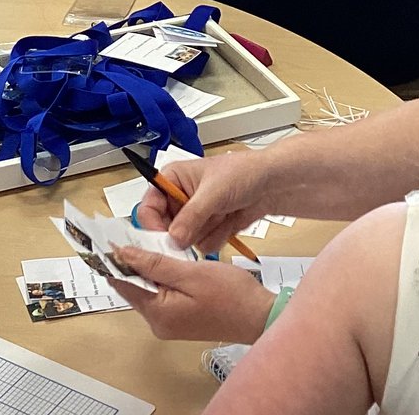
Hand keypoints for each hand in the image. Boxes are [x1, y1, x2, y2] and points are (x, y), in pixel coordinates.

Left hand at [106, 249, 273, 344]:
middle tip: (127, 231)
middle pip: (133, 286)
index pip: (123, 283)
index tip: (107, 235)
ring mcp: (169, 323)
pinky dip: (158, 275)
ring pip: (146, 288)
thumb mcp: (190, 272)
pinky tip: (163, 257)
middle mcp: (159, 323)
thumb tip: (122, 253)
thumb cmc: (230, 294)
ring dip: (144, 266)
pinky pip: (160, 293)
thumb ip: (154, 263)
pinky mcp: (180, 318)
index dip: (114, 258)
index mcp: (158, 314)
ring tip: (144, 239)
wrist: (260, 316)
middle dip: (129, 260)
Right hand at [136, 154, 269, 252]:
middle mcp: (178, 198)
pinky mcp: (208, 228)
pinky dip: (218, 236)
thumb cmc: (242, 173)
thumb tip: (173, 238)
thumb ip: (191, 216)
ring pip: (185, 240)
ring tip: (222, 213)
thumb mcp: (213, 192)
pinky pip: (203, 245)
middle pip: (164, 229)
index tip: (165, 241)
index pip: (148, 207)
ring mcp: (194, 216)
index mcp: (171, 179)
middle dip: (184, 233)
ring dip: (206, 232)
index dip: (153, 226)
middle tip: (199, 230)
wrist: (271, 184)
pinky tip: (229, 220)